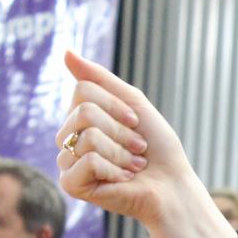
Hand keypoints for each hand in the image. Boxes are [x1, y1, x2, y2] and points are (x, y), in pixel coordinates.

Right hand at [56, 51, 236, 237]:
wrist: (173, 187)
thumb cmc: (158, 148)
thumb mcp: (134, 104)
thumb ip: (99, 79)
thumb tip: (65, 51)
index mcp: (80, 117)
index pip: (83, 90)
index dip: (117, 106)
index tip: (137, 123)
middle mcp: (68, 137)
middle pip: (84, 112)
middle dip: (121, 131)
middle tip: (138, 149)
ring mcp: (66, 161)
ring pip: (87, 137)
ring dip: (121, 152)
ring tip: (132, 166)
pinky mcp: (70, 184)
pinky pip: (87, 161)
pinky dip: (113, 169)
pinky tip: (122, 180)